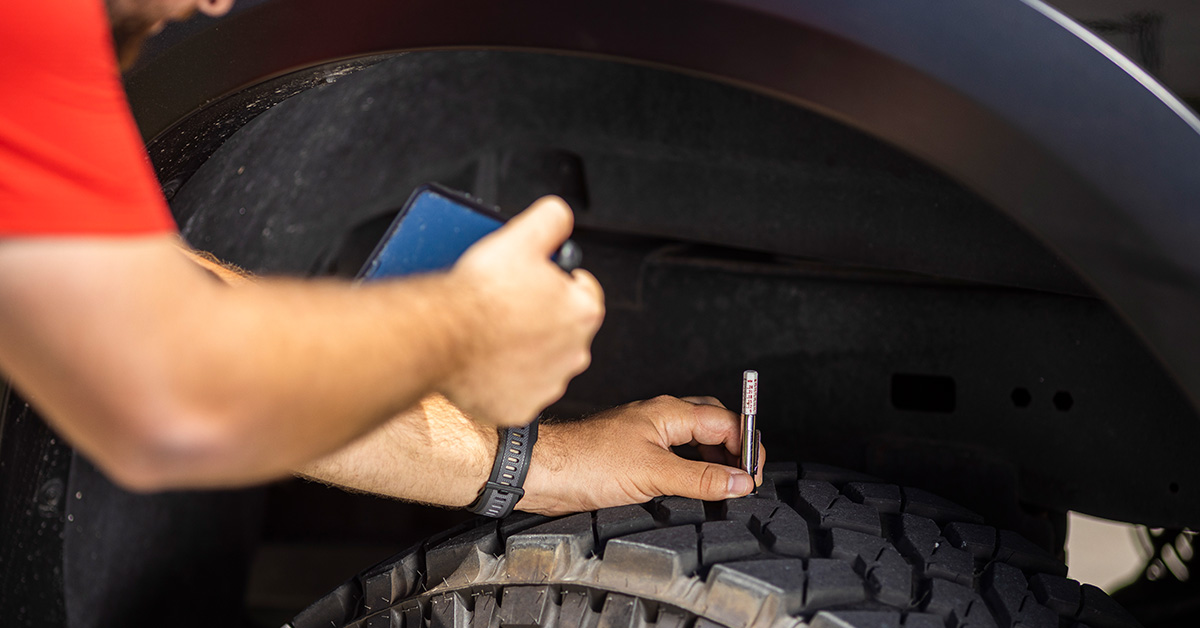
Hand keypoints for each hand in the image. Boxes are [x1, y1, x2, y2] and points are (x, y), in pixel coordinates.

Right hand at [441, 197, 604, 426]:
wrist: (441, 336)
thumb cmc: (480, 293)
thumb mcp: (521, 236)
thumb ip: (552, 219)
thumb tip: (561, 216)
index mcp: (582, 312)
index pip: (584, 292)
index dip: (559, 282)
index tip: (538, 282)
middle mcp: (574, 354)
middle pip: (562, 331)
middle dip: (540, 319)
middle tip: (508, 308)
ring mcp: (547, 386)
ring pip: (541, 364)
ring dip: (523, 352)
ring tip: (492, 336)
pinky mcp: (519, 409)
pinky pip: (516, 394)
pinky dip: (503, 382)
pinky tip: (484, 363)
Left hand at [519, 395, 766, 515]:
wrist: (542, 471)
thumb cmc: (586, 463)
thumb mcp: (653, 474)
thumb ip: (701, 479)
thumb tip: (741, 481)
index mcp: (669, 412)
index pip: (726, 422)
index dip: (746, 447)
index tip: (753, 476)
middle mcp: (660, 417)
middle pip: (714, 423)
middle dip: (734, 447)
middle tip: (744, 478)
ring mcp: (647, 434)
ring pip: (694, 438)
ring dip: (714, 459)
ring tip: (724, 486)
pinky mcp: (634, 453)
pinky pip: (675, 454)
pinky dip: (693, 468)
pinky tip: (693, 487)